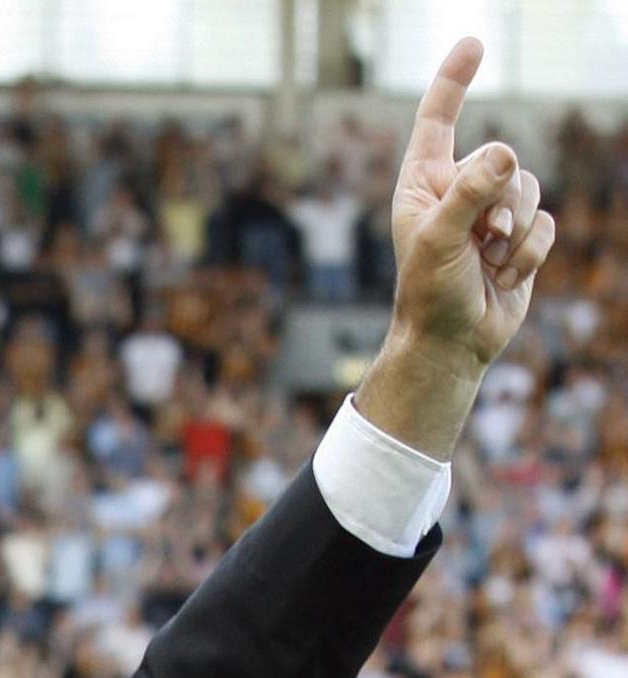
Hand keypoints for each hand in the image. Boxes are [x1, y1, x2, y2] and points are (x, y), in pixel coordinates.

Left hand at [388, 37, 554, 369]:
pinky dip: (529, 253)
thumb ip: (470, 193)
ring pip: (529, 188)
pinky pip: (545, 224)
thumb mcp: (440, 239)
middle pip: (504, 159)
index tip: (475, 44)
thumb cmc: (429, 292)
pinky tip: (504, 275)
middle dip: (501, 201)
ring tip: (489, 261)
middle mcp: (458, 189)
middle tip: (480, 239)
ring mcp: (490, 212)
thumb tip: (502, 152)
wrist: (452, 342)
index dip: (455, 81)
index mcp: (424, 182)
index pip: (440, 119)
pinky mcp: (519, 237)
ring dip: (515, 232)